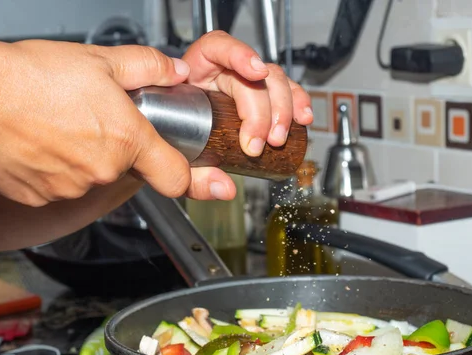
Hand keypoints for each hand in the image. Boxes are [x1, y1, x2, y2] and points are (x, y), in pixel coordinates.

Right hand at [0, 28, 203, 205]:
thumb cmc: (30, 77)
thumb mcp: (100, 60)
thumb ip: (147, 68)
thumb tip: (173, 73)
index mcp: (127, 140)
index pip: (178, 179)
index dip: (188, 178)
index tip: (187, 174)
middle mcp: (103, 170)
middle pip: (127, 171)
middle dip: (118, 151)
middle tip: (93, 123)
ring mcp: (71, 188)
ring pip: (92, 179)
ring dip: (85, 160)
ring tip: (62, 128)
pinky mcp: (41, 198)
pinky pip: (60, 187)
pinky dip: (56, 171)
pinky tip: (42, 144)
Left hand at [181, 30, 312, 198]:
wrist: (169, 148)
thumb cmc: (169, 143)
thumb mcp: (174, 160)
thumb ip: (193, 176)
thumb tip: (225, 189)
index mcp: (192, 73)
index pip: (217, 48)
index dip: (238, 55)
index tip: (254, 73)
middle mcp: (220, 73)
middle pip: (251, 76)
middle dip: (261, 110)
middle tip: (258, 143)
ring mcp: (242, 85)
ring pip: (273, 82)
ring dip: (282, 111)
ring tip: (278, 139)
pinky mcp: (260, 98)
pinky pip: (284, 93)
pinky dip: (296, 105)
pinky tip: (302, 119)